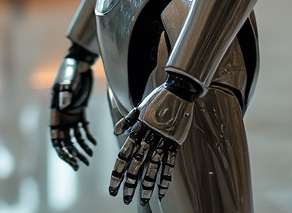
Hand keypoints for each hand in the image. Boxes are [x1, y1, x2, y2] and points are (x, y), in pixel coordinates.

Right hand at [49, 56, 96, 169]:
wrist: (79, 62)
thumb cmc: (70, 70)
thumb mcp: (68, 80)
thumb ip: (65, 92)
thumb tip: (64, 105)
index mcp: (55, 112)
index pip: (55, 137)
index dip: (61, 150)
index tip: (70, 160)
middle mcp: (61, 116)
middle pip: (65, 141)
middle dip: (72, 154)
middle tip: (81, 164)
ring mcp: (70, 115)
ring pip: (74, 137)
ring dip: (81, 148)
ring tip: (89, 158)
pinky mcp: (80, 111)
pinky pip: (83, 128)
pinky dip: (88, 137)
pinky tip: (94, 144)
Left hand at [109, 82, 192, 205]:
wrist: (178, 91)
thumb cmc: (158, 99)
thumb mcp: (139, 107)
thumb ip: (127, 121)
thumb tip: (116, 132)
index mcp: (138, 129)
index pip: (124, 155)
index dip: (117, 172)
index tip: (112, 186)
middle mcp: (148, 137)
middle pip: (136, 165)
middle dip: (130, 183)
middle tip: (124, 197)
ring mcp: (162, 141)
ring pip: (152, 167)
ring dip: (147, 185)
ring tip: (143, 199)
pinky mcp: (174, 143)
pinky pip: (169, 164)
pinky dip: (165, 178)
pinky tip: (161, 190)